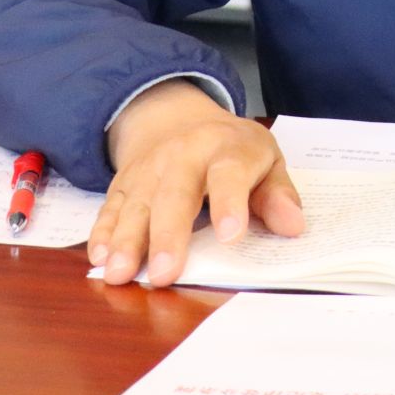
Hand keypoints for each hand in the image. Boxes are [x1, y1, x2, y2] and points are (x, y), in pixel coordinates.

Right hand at [88, 79, 303, 286]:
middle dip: (169, 235)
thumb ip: (278, 194)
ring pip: (136, 204)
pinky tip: (100, 257)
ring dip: (127, 240)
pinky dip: (103, 232)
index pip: (229, 174)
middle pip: (175, 194)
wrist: (180, 119)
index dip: (230, 204)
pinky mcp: (123, 183)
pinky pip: (111, 207)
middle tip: (166, 274)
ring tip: (120, 274)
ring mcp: (149, 169)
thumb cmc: (233, 151)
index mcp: (227, 148)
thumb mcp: (266, 160)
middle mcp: (184, 155)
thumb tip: (293, 226)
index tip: (231, 236)